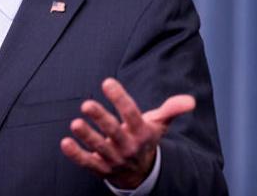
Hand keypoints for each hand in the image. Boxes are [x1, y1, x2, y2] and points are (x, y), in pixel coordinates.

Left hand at [60, 78, 194, 188]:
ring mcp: (114, 158)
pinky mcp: (101, 168)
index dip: (120, 98)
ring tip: (75, 124)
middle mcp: (128, 146)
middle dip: (101, 118)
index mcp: (141, 132)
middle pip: (114, 131)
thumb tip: (190, 100)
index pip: (131, 114)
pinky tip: (65, 143)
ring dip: (87, 136)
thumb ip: (171, 110)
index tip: (107, 82)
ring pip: (99, 147)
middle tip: (86, 104)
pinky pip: (88, 162)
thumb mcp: (159, 125)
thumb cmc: (145, 140)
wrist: (141, 175)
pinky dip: (76, 154)